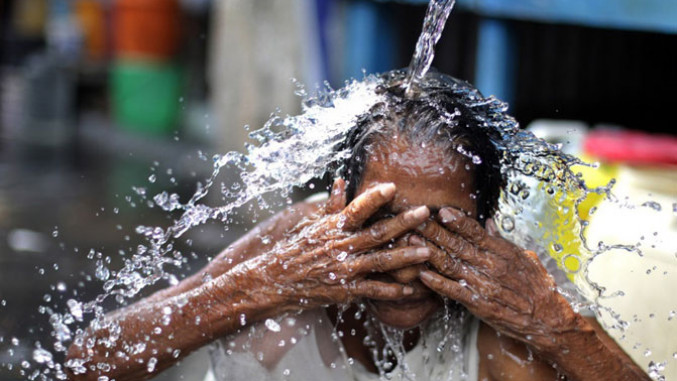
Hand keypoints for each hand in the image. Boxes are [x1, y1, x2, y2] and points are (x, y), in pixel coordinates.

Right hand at [223, 179, 431, 314]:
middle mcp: (342, 246)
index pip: (357, 209)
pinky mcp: (345, 290)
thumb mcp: (314, 224)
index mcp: (335, 227)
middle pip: (378, 233)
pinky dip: (391, 290)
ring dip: (405, 256)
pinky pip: (373, 290)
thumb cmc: (298, 249)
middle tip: (425, 212)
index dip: (375, 198)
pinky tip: (410, 288)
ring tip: (426, 251)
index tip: (393, 187)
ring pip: (381, 261)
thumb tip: (342, 180)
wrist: (277, 280)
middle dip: (404, 222)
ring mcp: (345, 269)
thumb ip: (332, 204)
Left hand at [415, 207, 578, 351]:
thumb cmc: (537, 287)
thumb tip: (488, 223)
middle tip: (414, 220)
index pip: (476, 232)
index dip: (458, 221)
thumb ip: (502, 241)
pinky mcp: (478, 303)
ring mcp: (483, 284)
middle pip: (457, 245)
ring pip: (451, 265)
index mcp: (502, 251)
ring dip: (429, 252)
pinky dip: (437, 283)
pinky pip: (454, 291)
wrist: (547, 319)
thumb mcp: (524, 257)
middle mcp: (491, 265)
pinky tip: (422, 275)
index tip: (441, 210)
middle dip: (434, 232)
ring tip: (410, 241)